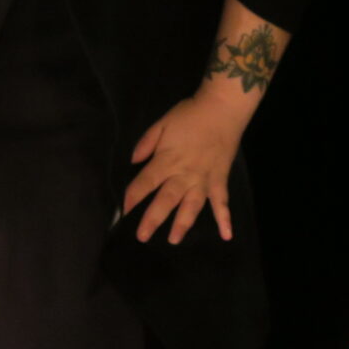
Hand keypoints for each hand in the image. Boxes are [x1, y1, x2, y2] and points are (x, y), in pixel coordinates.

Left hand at [123, 91, 247, 243]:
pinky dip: (225, 219)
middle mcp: (184, 175)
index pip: (145, 183)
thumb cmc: (190, 115)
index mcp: (167, 160)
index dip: (132, 197)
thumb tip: (133, 161)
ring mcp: (204, 180)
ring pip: (191, 207)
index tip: (123, 211)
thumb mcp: (162, 123)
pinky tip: (226, 235)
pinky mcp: (219, 180)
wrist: (222, 109)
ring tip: (174, 240)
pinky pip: (222, 202)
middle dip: (152, 219)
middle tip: (142, 237)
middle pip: (166, 201)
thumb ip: (146, 143)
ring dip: (183, 224)